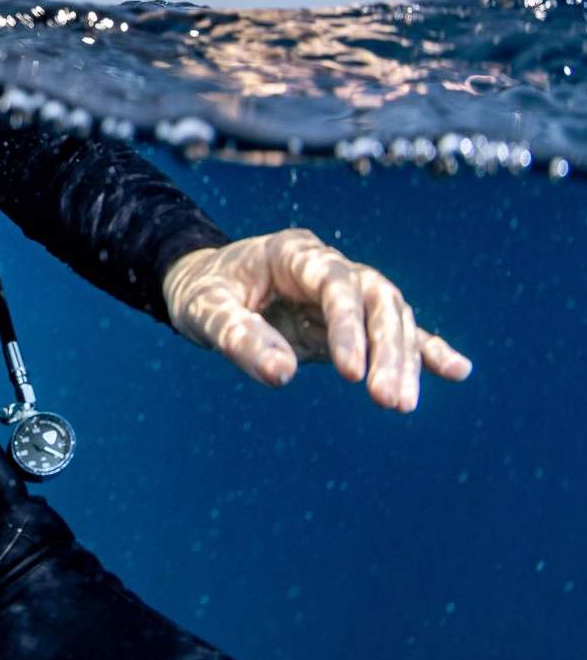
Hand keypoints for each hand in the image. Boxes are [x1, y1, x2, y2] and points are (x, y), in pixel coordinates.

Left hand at [161, 228, 472, 410]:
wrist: (204, 285)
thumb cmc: (202, 294)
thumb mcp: (205, 312)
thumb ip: (238, 337)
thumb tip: (281, 375)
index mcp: (293, 253)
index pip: (336, 284)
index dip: (349, 327)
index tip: (350, 374)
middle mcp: (328, 267)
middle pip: (376, 299)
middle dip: (388, 350)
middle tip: (387, 401)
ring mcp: (345, 292)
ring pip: (392, 317)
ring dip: (404, 360)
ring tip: (400, 405)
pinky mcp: (352, 320)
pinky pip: (397, 331)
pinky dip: (425, 350)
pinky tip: (457, 370)